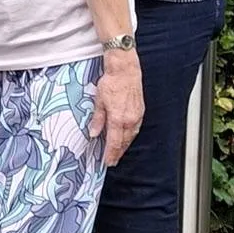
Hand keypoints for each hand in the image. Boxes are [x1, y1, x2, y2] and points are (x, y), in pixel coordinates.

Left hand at [89, 52, 144, 166]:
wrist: (125, 71)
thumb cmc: (112, 83)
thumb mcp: (99, 102)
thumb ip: (97, 120)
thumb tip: (93, 133)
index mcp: (118, 119)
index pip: (114, 142)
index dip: (110, 153)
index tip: (107, 162)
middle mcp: (129, 119)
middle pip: (124, 142)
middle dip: (118, 153)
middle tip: (112, 161)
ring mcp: (136, 116)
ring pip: (131, 136)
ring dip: (125, 146)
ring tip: (118, 153)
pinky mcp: (140, 111)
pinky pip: (135, 128)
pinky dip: (130, 136)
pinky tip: (127, 138)